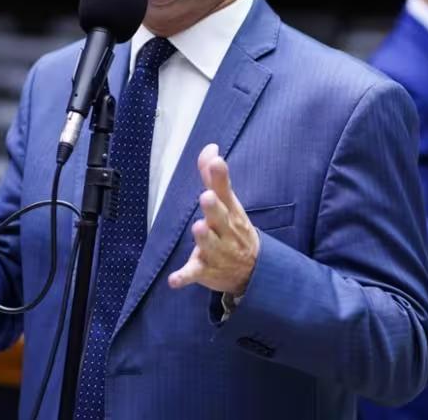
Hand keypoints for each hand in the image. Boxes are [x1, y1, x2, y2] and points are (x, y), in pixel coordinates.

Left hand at [168, 144, 259, 296]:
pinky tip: (174, 280)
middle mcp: (225, 231)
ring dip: (204, 238)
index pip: (226, 192)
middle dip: (214, 208)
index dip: (220, 177)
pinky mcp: (205, 271)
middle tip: (207, 197)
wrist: (253, 272)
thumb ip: (214, 177)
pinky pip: (194, 274)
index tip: (217, 161)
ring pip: (209, 245)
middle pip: (220, 218)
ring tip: (198, 228)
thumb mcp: (228, 203)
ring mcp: (217, 252)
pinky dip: (184, 277)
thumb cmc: (234, 229)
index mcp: (230, 212)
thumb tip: (210, 147)